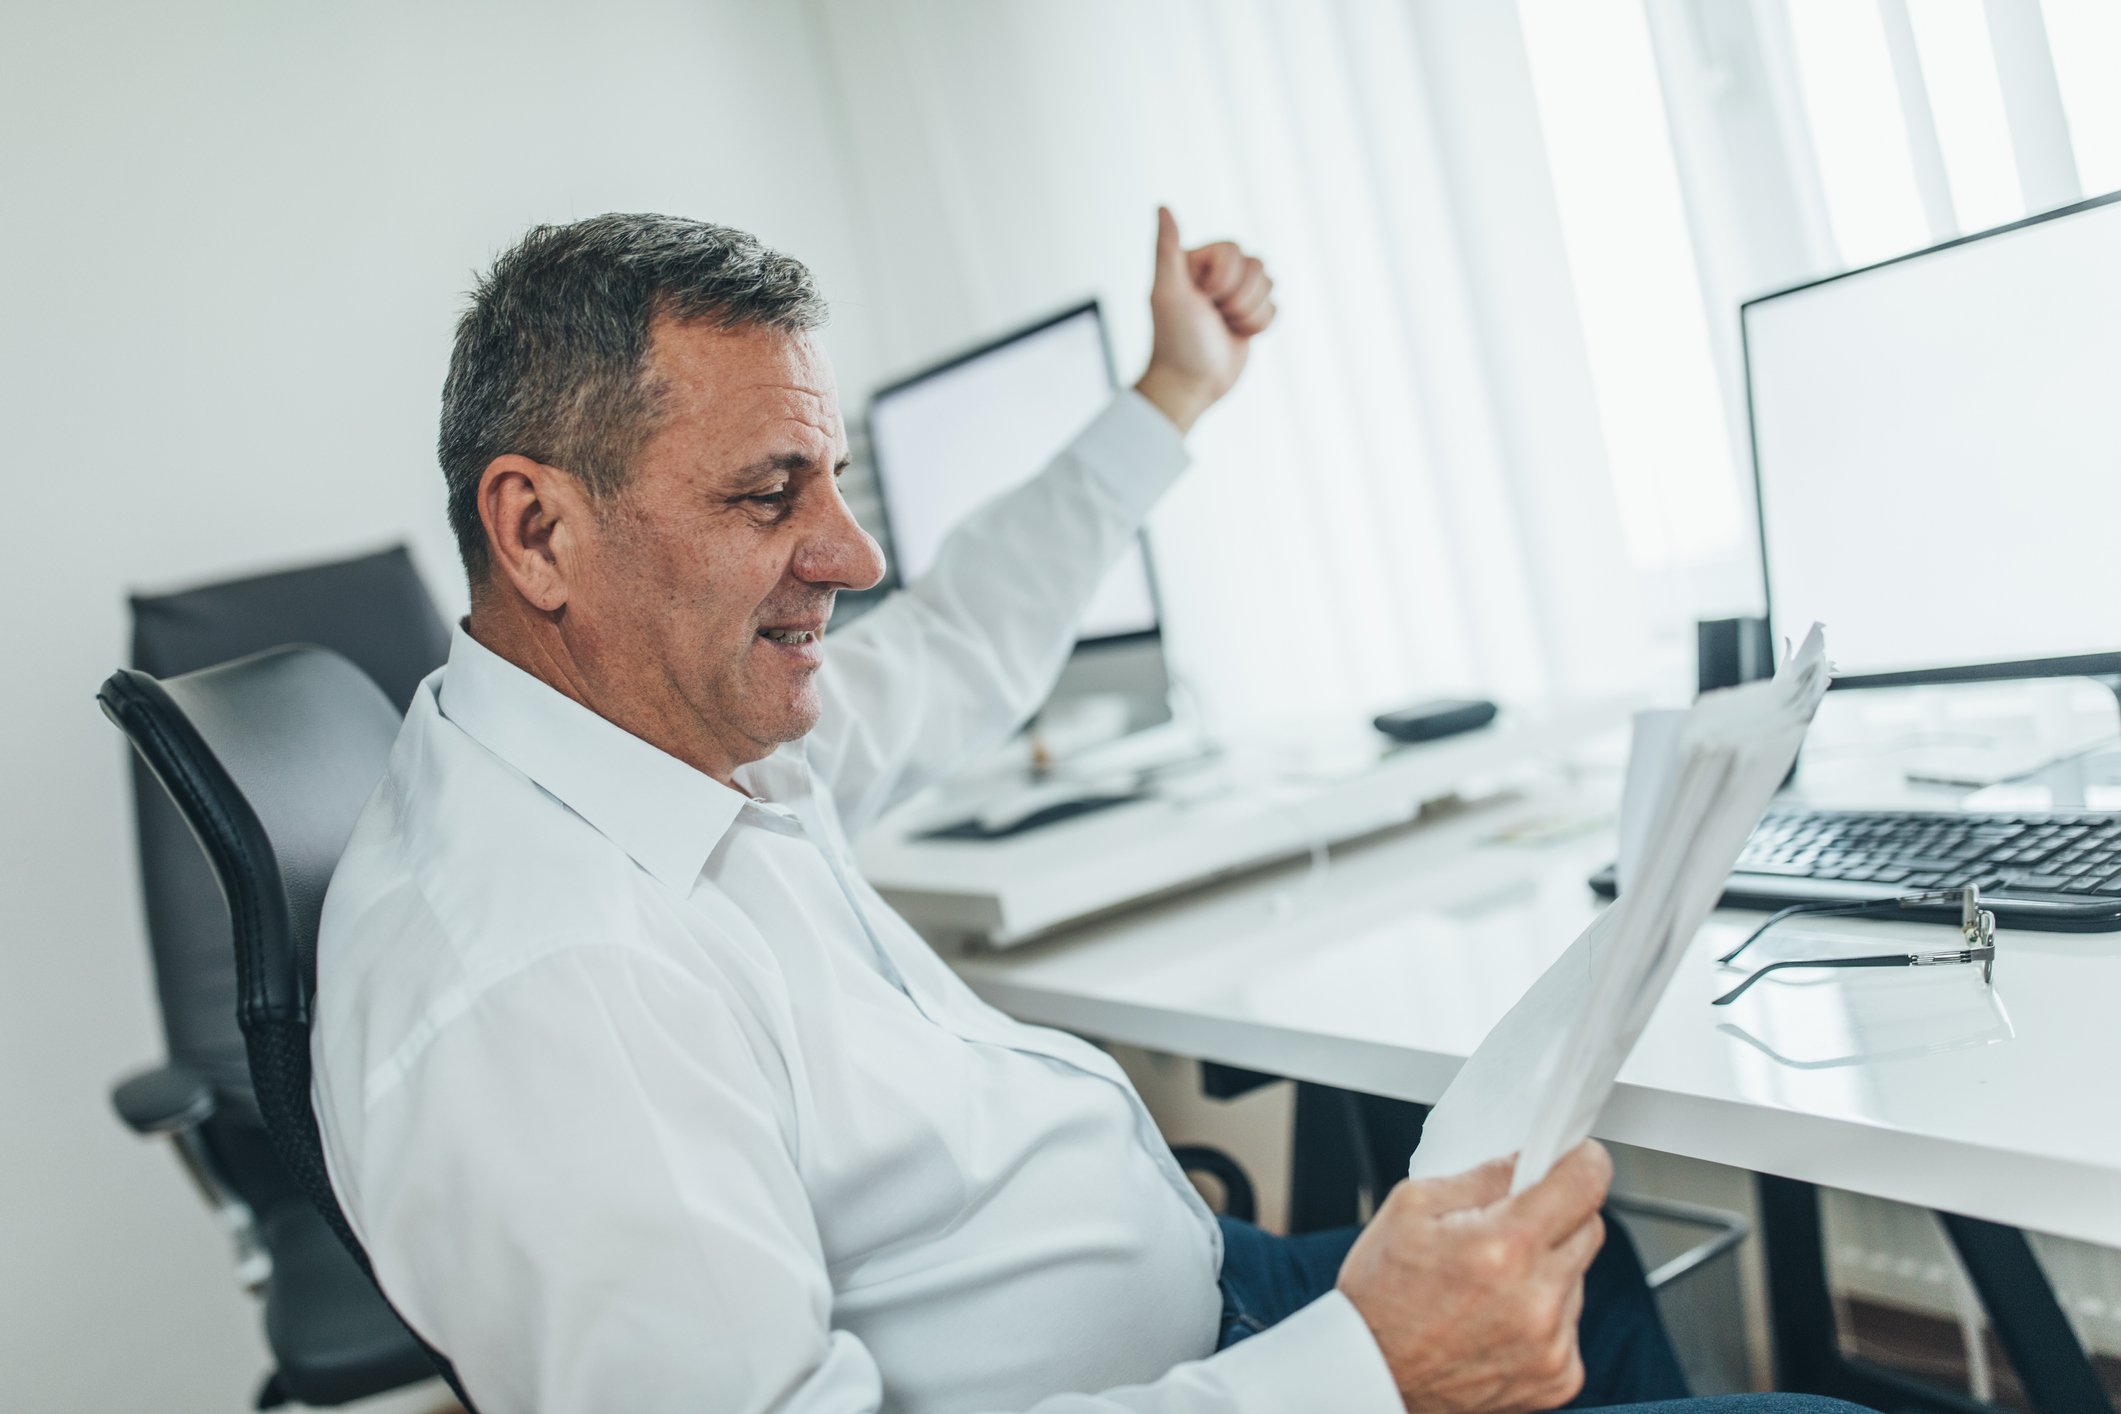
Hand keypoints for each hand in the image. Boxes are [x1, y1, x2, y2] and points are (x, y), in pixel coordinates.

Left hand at [1134, 207, 1275, 433]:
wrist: (1190, 384)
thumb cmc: (1175, 340)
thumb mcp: (1167, 292)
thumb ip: (1166, 249)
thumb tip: (1163, 207)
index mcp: (1197, 261)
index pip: (1234, 249)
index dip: (1224, 278)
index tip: (1201, 299)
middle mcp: (1217, 274)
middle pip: (1256, 265)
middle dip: (1239, 297)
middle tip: (1213, 316)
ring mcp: (1235, 294)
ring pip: (1269, 285)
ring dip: (1249, 313)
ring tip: (1224, 326)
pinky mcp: (1250, 315)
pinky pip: (1275, 307)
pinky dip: (1258, 325)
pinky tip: (1236, 335)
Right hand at [1336, 1141, 1611, 1413]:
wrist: (1372, 1374)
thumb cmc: (1381, 1295)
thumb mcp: (1412, 1205)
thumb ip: (1482, 1176)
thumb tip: (1530, 1159)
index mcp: (1503, 1247)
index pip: (1585, 1183)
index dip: (1581, 1161)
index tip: (1573, 1158)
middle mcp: (1537, 1300)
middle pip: (1589, 1227)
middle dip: (1557, 1215)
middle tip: (1510, 1225)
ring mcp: (1552, 1345)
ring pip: (1577, 1277)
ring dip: (1546, 1269)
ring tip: (1492, 1282)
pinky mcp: (1558, 1378)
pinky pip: (1570, 1325)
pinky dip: (1544, 1316)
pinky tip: (1499, 1318)